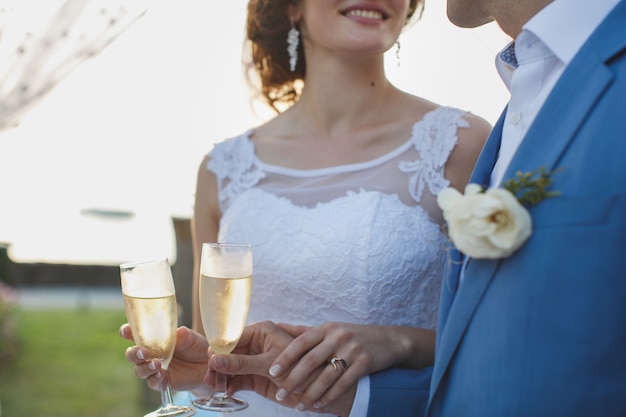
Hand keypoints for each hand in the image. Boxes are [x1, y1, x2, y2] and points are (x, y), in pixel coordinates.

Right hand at [120, 324, 209, 392]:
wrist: (205, 365)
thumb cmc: (195, 346)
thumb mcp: (193, 338)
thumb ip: (185, 336)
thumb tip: (180, 332)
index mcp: (153, 338)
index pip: (135, 334)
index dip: (127, 332)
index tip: (125, 331)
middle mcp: (150, 354)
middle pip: (132, 354)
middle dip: (134, 353)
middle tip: (143, 352)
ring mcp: (154, 368)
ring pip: (139, 370)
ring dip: (145, 367)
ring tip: (157, 364)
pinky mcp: (161, 381)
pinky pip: (152, 382)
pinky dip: (155, 378)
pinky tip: (161, 375)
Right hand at [205, 321, 304, 406]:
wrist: (318, 389)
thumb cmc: (302, 368)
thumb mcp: (269, 365)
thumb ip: (242, 363)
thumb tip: (215, 359)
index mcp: (262, 332)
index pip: (233, 336)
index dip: (219, 348)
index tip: (208, 359)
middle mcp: (257, 344)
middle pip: (229, 353)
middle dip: (218, 364)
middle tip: (208, 376)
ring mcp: (256, 362)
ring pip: (231, 367)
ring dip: (222, 376)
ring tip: (214, 386)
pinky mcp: (256, 378)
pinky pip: (238, 380)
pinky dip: (231, 385)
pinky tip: (226, 391)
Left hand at [269, 322, 435, 411]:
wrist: (388, 340)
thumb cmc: (352, 336)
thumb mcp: (329, 329)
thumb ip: (303, 330)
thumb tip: (276, 325)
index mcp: (326, 328)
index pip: (301, 342)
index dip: (285, 357)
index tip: (272, 372)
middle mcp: (338, 336)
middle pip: (311, 361)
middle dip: (294, 380)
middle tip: (280, 394)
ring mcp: (352, 349)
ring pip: (326, 376)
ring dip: (310, 394)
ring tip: (298, 406)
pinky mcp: (365, 363)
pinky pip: (343, 383)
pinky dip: (329, 396)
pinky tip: (319, 406)